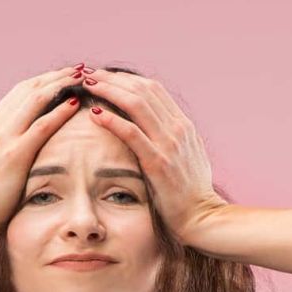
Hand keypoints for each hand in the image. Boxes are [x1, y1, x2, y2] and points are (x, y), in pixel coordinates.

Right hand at [0, 64, 88, 237]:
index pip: (19, 93)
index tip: (61, 76)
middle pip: (29, 88)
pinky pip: (42, 125)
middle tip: (78, 69)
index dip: (42, 81)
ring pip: (36, 99)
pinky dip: (59, 111)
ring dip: (61, 85)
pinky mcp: (15, 153)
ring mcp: (4, 137)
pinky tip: (75, 104)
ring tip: (81, 78)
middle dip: (55, 76)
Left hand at [79, 69, 228, 243]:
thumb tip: (157, 129)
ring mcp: (169, 144)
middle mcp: (178, 129)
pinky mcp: (158, 162)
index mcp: (183, 125)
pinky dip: (112, 120)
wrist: (203, 217)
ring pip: (136, 104)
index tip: (105, 77)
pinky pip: (132, 134)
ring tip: (88, 84)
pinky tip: (94, 112)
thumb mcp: (187, 158)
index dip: (126, 79)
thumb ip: (173, 140)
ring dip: (109, 90)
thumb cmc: (191, 193)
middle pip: (143, 90)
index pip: (153, 90)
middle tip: (89, 74)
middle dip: (113, 79)